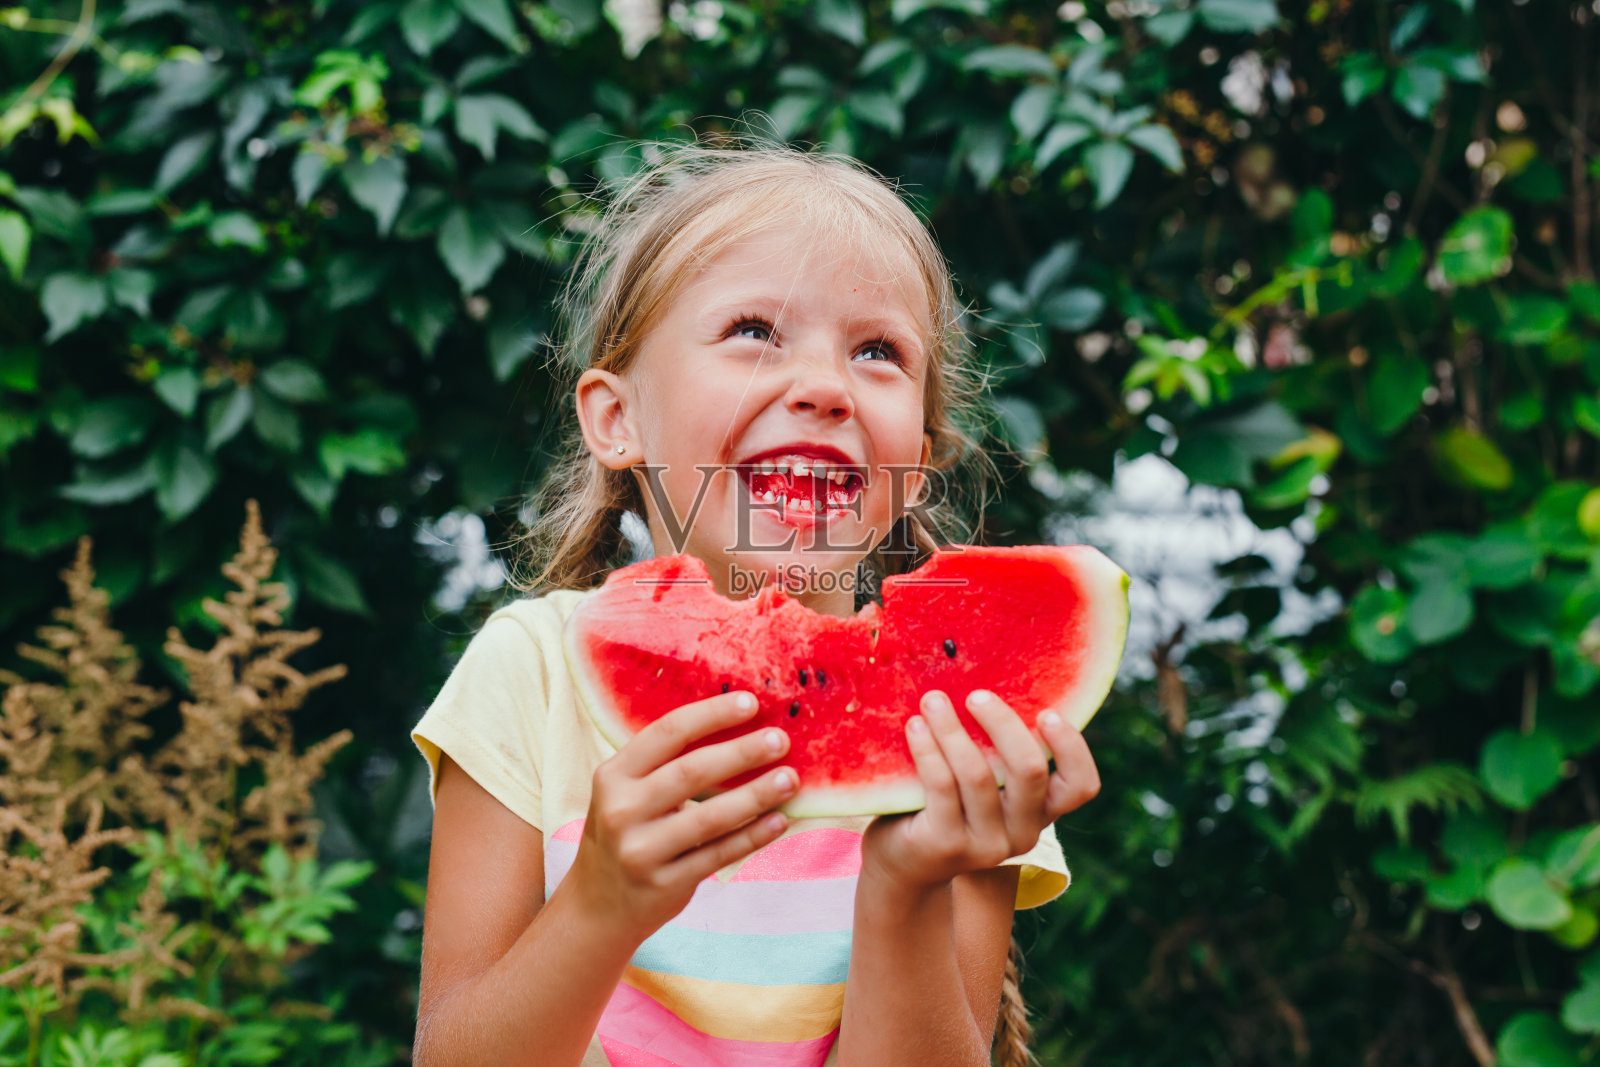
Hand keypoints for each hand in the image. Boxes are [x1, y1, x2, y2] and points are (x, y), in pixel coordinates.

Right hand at [565, 691, 798, 940]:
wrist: (596, 908)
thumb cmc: (626, 834)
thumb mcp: (627, 793)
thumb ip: (666, 765)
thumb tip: (737, 728)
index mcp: (614, 775)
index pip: (668, 734)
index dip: (711, 715)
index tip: (751, 702)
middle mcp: (622, 810)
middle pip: (691, 772)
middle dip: (742, 752)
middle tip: (780, 740)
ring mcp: (641, 851)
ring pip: (709, 817)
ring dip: (755, 795)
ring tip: (790, 779)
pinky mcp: (664, 884)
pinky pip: (718, 855)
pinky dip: (752, 836)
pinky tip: (779, 821)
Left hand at [860, 689, 1099, 892]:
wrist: (904, 864)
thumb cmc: (947, 806)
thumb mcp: (983, 781)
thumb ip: (997, 751)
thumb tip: (992, 681)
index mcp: (1041, 811)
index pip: (1081, 786)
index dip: (1073, 748)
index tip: (1046, 712)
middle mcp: (1022, 832)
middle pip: (1029, 772)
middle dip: (1003, 724)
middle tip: (976, 696)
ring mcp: (986, 845)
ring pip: (978, 775)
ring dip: (953, 729)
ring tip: (933, 700)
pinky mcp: (947, 846)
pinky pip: (941, 786)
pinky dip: (928, 749)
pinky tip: (915, 726)